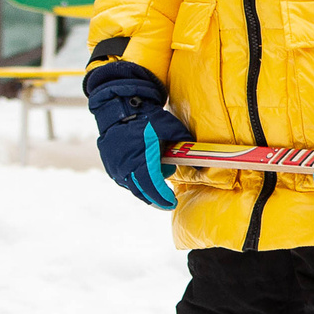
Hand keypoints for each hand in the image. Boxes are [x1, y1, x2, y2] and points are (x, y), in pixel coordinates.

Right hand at [85, 61, 185, 210]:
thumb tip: (202, 161)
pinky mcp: (111, 166)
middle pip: (142, 191)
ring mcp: (115, 168)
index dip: (163, 196)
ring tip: (159, 192)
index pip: (153, 185)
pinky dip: (136, 182)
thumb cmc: (147, 118)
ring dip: (146, 191)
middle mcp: (125, 167)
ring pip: (133, 187)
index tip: (173, 202)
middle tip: (168, 203)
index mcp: (141, 159)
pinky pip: (125, 180)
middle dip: (156, 199)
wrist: (119, 110)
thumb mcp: (171, 128)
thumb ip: (185, 145)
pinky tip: (146, 179)